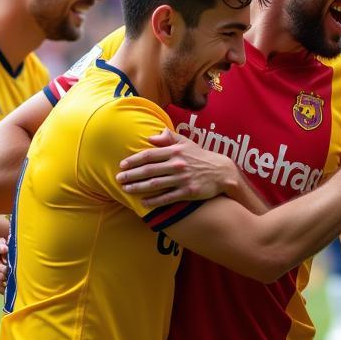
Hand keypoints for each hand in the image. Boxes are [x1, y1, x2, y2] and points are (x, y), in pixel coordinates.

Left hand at [117, 129, 237, 207]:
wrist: (222, 172)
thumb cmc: (201, 156)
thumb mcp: (186, 143)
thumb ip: (168, 138)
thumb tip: (151, 137)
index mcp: (176, 151)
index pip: (150, 155)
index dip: (134, 160)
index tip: (122, 164)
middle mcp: (178, 164)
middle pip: (149, 170)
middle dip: (131, 174)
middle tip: (118, 178)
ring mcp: (182, 179)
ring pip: (155, 184)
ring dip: (138, 187)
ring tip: (126, 189)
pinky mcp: (188, 192)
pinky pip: (167, 197)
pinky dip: (154, 200)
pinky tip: (143, 202)